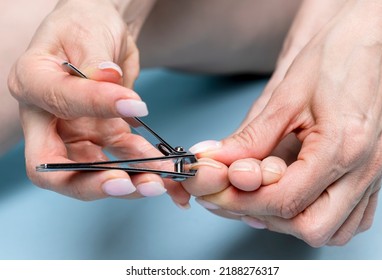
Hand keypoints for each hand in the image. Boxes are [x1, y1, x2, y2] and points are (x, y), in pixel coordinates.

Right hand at [8, 0, 189, 204]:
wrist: (99, 32)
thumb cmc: (84, 25)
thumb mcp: (88, 33)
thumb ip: (95, 59)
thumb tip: (108, 78)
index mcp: (33, 83)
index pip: (54, 106)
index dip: (93, 107)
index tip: (133, 103)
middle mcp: (47, 117)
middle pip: (58, 167)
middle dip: (94, 182)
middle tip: (129, 184)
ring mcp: (75, 131)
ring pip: (95, 170)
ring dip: (128, 180)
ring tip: (159, 183)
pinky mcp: (101, 134)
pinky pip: (122, 155)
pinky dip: (143, 163)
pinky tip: (163, 166)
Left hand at [187, 1, 381, 245]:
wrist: (368, 37)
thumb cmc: (335, 55)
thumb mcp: (285, 94)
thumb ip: (252, 136)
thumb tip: (220, 161)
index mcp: (343, 147)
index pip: (285, 200)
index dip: (242, 201)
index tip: (217, 192)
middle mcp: (363, 169)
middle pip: (312, 227)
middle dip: (265, 216)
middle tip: (236, 196)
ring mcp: (372, 175)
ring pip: (333, 231)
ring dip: (291, 221)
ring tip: (262, 196)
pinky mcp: (371, 174)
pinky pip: (350, 219)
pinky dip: (316, 217)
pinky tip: (293, 199)